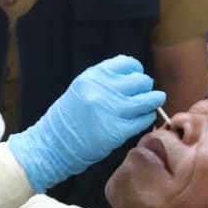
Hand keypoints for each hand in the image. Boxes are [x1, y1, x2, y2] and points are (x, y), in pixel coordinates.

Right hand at [7, 55, 165, 192]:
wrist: (53, 144)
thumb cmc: (69, 117)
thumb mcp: (82, 88)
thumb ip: (105, 80)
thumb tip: (133, 77)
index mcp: (94, 75)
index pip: (129, 63)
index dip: (136, 71)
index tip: (135, 79)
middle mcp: (104, 89)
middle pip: (142, 80)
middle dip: (145, 87)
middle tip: (143, 95)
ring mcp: (112, 110)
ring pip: (149, 99)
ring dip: (153, 101)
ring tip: (152, 104)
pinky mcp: (118, 131)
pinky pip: (144, 119)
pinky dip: (147, 118)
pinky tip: (142, 119)